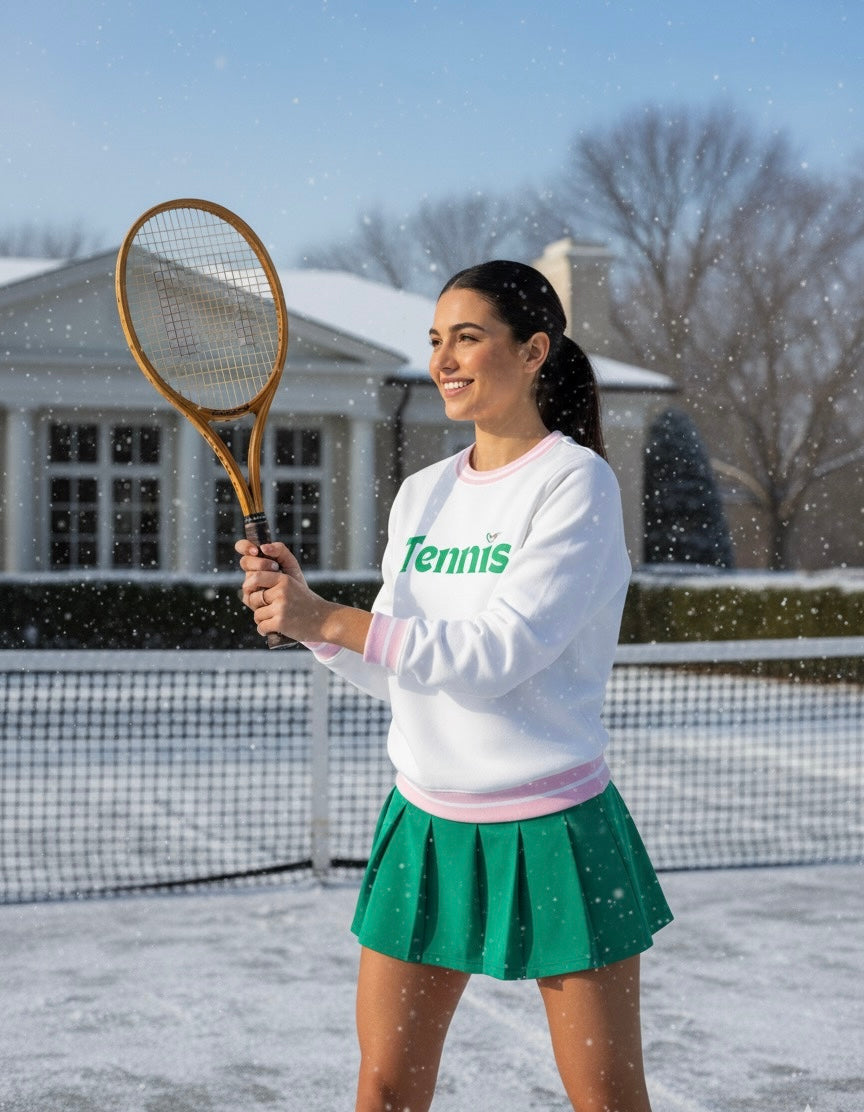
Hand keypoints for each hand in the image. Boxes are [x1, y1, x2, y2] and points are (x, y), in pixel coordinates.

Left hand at [234, 539, 371, 650]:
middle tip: (266, 612)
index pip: (256, 577)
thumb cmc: (307, 604)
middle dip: (257, 607)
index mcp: (285, 579)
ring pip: (257, 614)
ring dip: (262, 620)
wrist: (326, 621)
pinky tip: (272, 630)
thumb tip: (248, 590)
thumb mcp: (294, 586)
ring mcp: (281, 607)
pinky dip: (264, 630)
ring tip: (273, 621)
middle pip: (254, 598)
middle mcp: (282, 592)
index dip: (249, 586)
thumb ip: (275, 584)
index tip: (251, 593)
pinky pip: (261, 626)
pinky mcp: (280, 622)